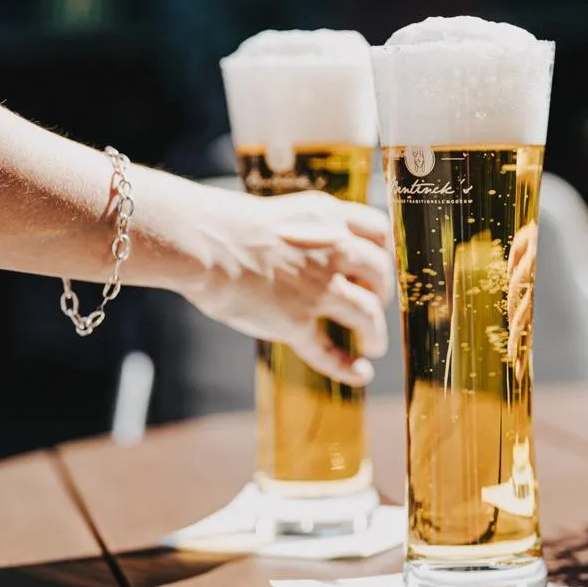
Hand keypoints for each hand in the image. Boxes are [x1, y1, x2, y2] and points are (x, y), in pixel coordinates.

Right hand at [183, 188, 394, 384]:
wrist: (202, 241)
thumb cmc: (228, 224)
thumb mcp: (284, 212)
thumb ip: (310, 230)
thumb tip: (319, 248)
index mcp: (329, 217)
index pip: (379, 230)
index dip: (386, 251)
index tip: (382, 265)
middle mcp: (333, 250)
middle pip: (381, 272)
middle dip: (383, 292)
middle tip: (376, 303)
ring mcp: (318, 287)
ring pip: (367, 314)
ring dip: (375, 333)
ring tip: (374, 344)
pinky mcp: (296, 320)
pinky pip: (328, 350)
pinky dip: (347, 366)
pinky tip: (360, 374)